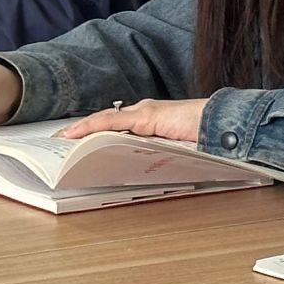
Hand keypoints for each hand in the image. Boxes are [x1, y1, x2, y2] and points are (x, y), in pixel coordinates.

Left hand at [57, 98, 209, 143]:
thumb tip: (133, 171)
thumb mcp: (172, 152)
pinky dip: (91, 128)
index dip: (93, 133)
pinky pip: (112, 122)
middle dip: (81, 133)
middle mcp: (144, 112)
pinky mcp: (147, 116)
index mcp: (151, 121)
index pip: (115, 126)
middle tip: (59, 144)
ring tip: (61, 142)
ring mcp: (145, 112)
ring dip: (81, 132)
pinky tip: (74, 135)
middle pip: (105, 122)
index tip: (74, 143)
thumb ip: (153, 156)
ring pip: (104, 121)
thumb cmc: (204, 139)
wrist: (224, 124)